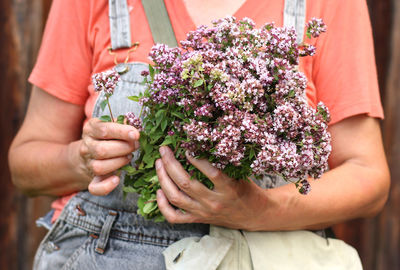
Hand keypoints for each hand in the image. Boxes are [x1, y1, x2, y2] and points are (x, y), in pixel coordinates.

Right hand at [79, 118, 139, 195]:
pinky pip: (95, 188)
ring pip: (99, 167)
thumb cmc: (107, 136)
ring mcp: (88, 164)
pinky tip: (117, 179)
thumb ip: (122, 124)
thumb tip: (136, 124)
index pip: (104, 130)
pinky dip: (106, 186)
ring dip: (119, 163)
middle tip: (135, 146)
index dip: (121, 132)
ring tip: (129, 157)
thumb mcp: (111, 125)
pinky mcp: (92, 180)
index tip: (136, 134)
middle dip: (123, 148)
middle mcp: (87, 146)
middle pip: (101, 150)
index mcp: (91, 129)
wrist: (88, 153)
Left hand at [155, 146, 272, 229]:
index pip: (211, 173)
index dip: (197, 159)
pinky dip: (163, 205)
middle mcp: (214, 202)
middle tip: (164, 150)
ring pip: (176, 197)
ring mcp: (203, 212)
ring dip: (163, 179)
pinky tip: (159, 191)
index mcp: (229, 189)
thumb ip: (223, 162)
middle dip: (170, 164)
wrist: (253, 215)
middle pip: (186, 183)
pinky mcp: (197, 219)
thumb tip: (201, 143)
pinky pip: (174, 216)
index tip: (187, 147)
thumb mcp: (240, 174)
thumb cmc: (246, 190)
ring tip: (159, 164)